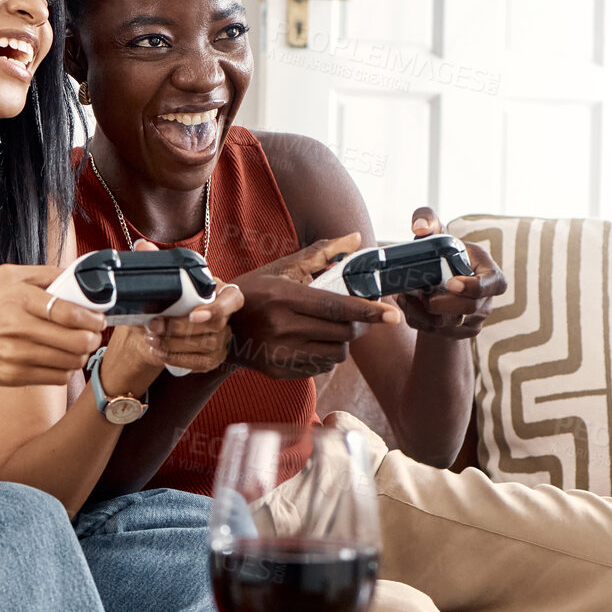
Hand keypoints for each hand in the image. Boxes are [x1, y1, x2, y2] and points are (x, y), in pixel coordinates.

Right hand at [0, 263, 104, 386]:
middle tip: (91, 333)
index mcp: (19, 299)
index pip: (71, 312)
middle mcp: (19, 329)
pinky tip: (57, 359)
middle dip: (92, 338)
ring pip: (71, 362)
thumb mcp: (2, 277)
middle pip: (78, 341)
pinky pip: (57, 377)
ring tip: (75, 346)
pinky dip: (64, 369)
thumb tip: (75, 273)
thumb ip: (42, 274)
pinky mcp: (14, 377)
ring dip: (80, 354)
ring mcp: (17, 356)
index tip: (98, 318)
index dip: (93, 318)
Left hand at [104, 239, 244, 382]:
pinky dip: (177, 358)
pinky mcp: (213, 359)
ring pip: (206, 346)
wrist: (159, 324)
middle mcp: (227, 317)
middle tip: (154, 325)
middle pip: (215, 326)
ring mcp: (222, 340)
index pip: (234, 299)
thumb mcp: (162, 279)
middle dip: (181, 328)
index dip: (218, 308)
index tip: (194, 314)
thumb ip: (156, 261)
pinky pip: (200, 363)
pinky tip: (158, 351)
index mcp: (220, 292)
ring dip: (175, 344)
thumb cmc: (167, 298)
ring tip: (150, 338)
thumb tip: (143, 246)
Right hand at [229, 235, 401, 379]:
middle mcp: (281, 328)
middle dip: (359, 324)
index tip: (392, 315)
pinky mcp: (280, 372)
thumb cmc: (253, 293)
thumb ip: (321, 254)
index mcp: (282, 298)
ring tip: (329, 328)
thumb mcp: (281, 269)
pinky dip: (325, 354)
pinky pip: (321, 367)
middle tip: (359, 316)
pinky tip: (311, 341)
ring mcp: (280, 353)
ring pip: (337, 353)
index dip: (367, 311)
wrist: (219, 330)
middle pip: (342, 332)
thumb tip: (356, 239)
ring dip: (342, 341)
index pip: (335, 307)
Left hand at [397, 207, 505, 339]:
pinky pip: (434, 332)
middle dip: (443, 304)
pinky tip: (407, 305)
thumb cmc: (443, 252)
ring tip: (407, 296)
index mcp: (491, 275)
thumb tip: (419, 228)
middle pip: (469, 310)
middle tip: (423, 295)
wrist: (439, 279)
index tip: (451, 283)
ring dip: (424, 312)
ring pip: (448, 325)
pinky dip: (417, 319)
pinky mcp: (456, 333)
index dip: (474, 287)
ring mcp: (473, 320)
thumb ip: (428, 219)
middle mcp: (486, 301)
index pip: (493, 285)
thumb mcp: (438, 233)